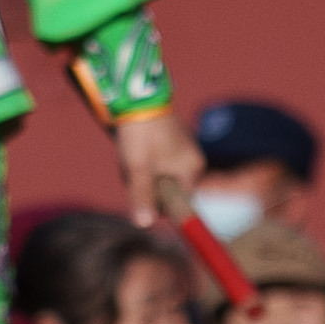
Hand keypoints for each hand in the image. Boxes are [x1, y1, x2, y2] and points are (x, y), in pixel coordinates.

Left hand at [117, 109, 192, 226]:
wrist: (136, 98)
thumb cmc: (140, 134)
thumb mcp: (138, 169)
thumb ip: (142, 197)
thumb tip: (144, 225)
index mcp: (193, 170)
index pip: (178, 202)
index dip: (157, 201)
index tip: (141, 187)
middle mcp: (193, 161)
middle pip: (167, 189)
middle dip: (147, 184)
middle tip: (132, 168)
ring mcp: (183, 150)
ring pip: (159, 175)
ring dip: (142, 172)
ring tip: (131, 155)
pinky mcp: (171, 141)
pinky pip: (157, 161)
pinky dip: (143, 160)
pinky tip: (133, 148)